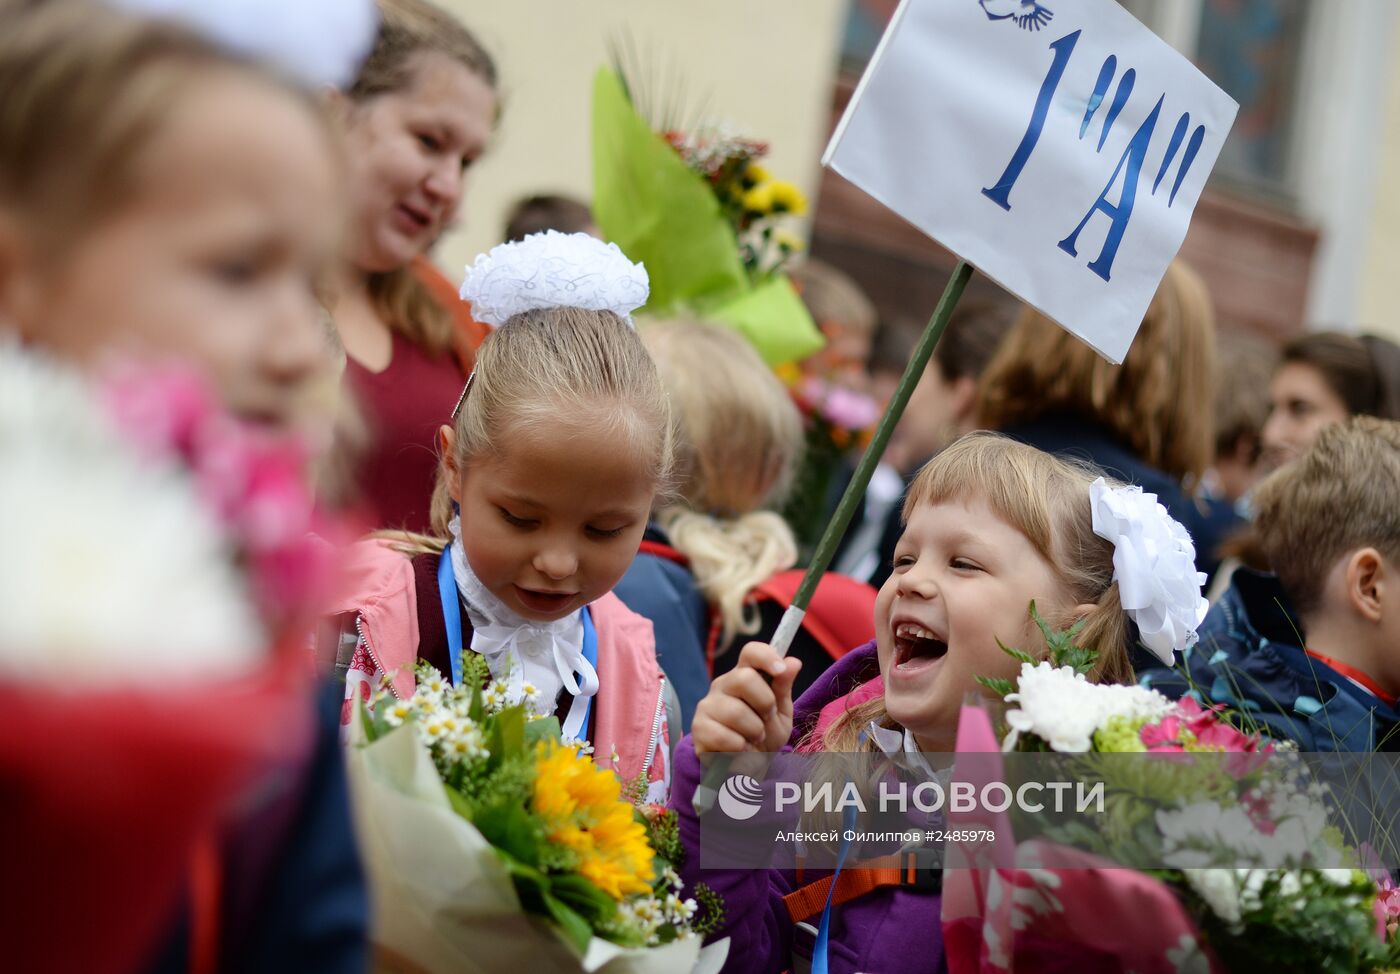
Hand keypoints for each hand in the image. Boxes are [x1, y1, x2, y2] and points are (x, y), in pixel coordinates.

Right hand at [691, 641, 801, 765]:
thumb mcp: (780, 713)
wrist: (747, 768)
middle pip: (744, 678)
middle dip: (765, 704)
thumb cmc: (764, 735)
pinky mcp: (699, 729)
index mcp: (744, 675)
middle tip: (766, 719)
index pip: (751, 652)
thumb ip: (784, 687)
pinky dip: (740, 749)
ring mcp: (707, 705)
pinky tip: (740, 750)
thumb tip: (793, 662)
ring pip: (736, 712)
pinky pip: (725, 736)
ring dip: (754, 732)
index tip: (780, 670)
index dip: (766, 656)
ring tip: (754, 739)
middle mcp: (723, 685)